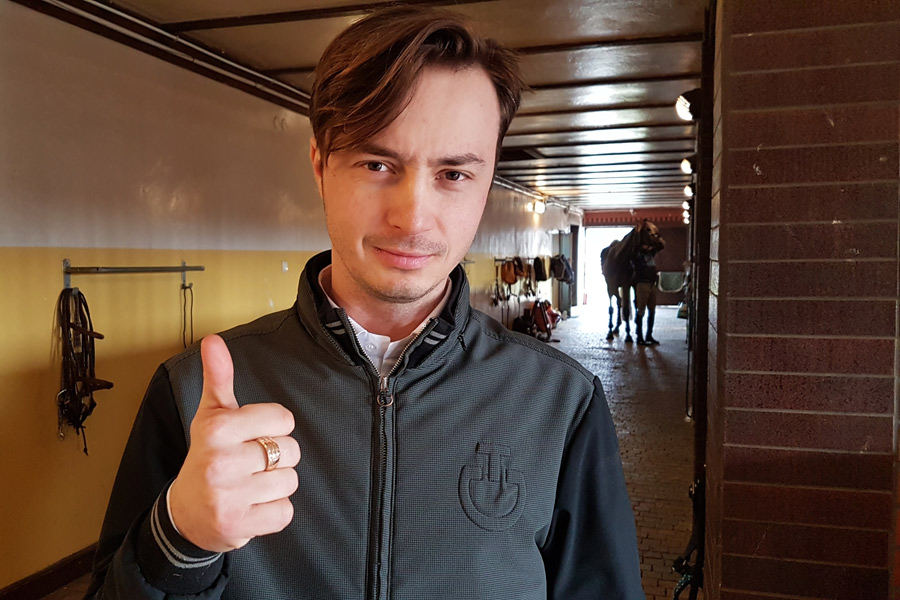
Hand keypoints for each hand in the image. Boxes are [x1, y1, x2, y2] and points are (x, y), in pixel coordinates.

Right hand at [169, 335, 300, 551]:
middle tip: (251, 464)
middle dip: (278, 458)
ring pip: (290, 482)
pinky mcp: (238, 525)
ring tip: (251, 485)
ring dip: (277, 486)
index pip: (284, 420)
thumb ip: (218, 377)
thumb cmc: (207, 456)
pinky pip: (284, 512)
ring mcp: (228, 496)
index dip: (275, 428)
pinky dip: (274, 512)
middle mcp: (220, 460)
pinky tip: (253, 506)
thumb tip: (213, 340)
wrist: (185, 514)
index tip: (254, 436)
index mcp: (217, 428)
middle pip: (291, 451)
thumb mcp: (211, 415)